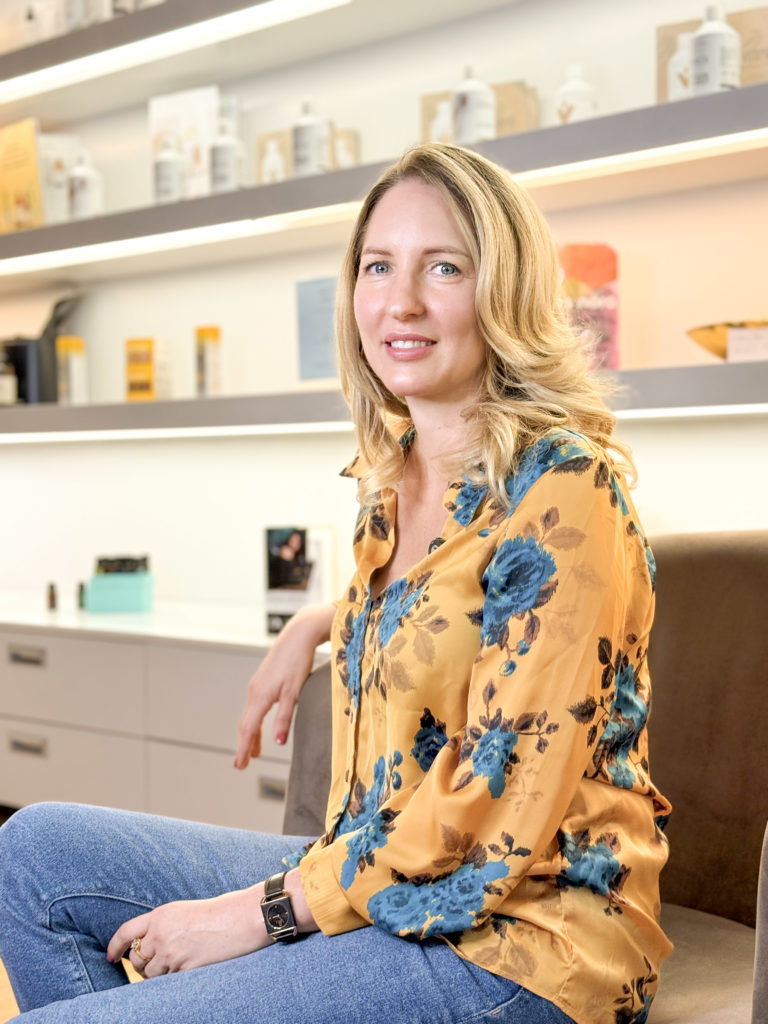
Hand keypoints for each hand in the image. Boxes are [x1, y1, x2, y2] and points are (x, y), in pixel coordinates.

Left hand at [107, 887, 267, 977]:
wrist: (241, 918)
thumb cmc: (217, 913)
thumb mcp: (184, 911)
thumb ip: (163, 925)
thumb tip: (146, 946)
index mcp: (160, 915)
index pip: (126, 932)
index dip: (114, 946)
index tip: (111, 956)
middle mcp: (161, 933)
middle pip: (136, 958)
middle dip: (142, 964)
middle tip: (158, 962)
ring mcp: (172, 953)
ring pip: (150, 974)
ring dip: (159, 973)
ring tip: (179, 961)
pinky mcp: (184, 968)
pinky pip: (168, 981)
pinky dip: (175, 978)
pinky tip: (190, 967)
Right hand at [234, 603, 334, 769]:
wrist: (297, 635)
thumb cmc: (298, 661)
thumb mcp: (294, 693)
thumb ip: (284, 718)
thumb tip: (277, 742)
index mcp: (260, 696)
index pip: (248, 729)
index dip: (243, 749)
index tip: (239, 766)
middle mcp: (254, 692)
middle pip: (246, 724)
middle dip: (244, 745)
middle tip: (242, 765)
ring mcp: (257, 685)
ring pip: (250, 715)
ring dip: (251, 734)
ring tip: (255, 752)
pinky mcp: (263, 681)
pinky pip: (255, 706)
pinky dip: (256, 721)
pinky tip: (261, 726)